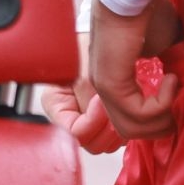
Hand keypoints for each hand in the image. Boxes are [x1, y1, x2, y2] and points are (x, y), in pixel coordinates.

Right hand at [40, 37, 121, 153]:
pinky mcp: (107, 122)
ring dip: (117, 128)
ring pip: (106, 143)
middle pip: (91, 143)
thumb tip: (100, 120)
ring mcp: (91, 123)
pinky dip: (125, 126)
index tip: (99, 102)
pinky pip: (118, 137)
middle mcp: (72, 119)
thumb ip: (86, 99)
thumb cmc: (84, 52)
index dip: (91, 122)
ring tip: (120, 104)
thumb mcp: (82, 74)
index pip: (74, 133)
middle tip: (113, 105)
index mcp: (57, 108)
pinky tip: (126, 107)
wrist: (100, 41)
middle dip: (106, 128)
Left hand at [44, 0, 181, 152]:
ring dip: (163, 116)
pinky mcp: (110, 84)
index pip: (132, 118)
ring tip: (175, 85)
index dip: (159, 117)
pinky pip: (137, 114)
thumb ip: (174, 67)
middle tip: (181, 102)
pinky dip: (161, 104)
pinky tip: (171, 79)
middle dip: (162, 124)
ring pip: (132, 129)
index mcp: (115, 80)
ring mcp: (104, 87)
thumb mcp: (167, 45)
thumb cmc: (147, 11)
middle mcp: (105, 87)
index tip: (178, 97)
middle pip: (132, 131)